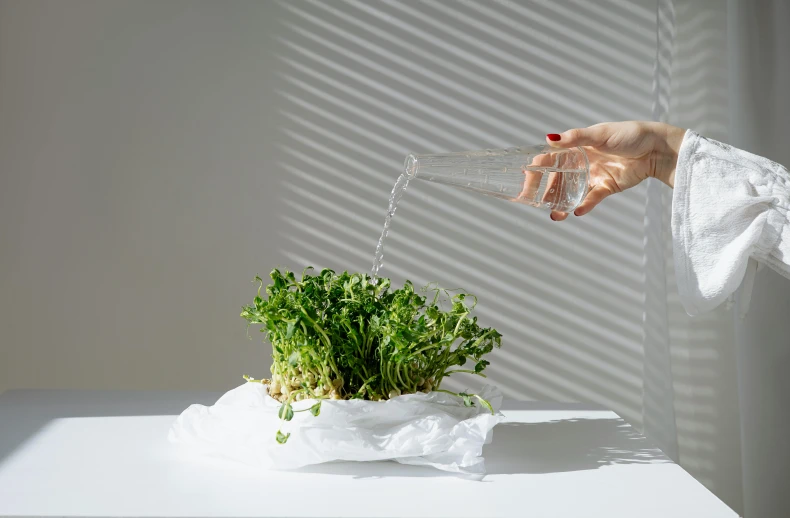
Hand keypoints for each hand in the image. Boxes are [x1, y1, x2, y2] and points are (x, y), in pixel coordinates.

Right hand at [544, 121, 684, 220]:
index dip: (536, 169)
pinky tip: (576, 212)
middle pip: (557, 179)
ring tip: (555, 215)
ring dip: (561, 203)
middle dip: (544, 191)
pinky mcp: (607, 187)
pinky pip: (592, 199)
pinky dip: (584, 206)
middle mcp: (581, 162)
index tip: (526, 181)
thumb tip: (549, 139)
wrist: (657, 148)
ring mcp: (593, 176)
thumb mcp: (600, 134)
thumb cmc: (630, 134)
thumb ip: (575, 137)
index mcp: (576, 147)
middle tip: (533, 202)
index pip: (549, 159)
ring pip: (571, 192)